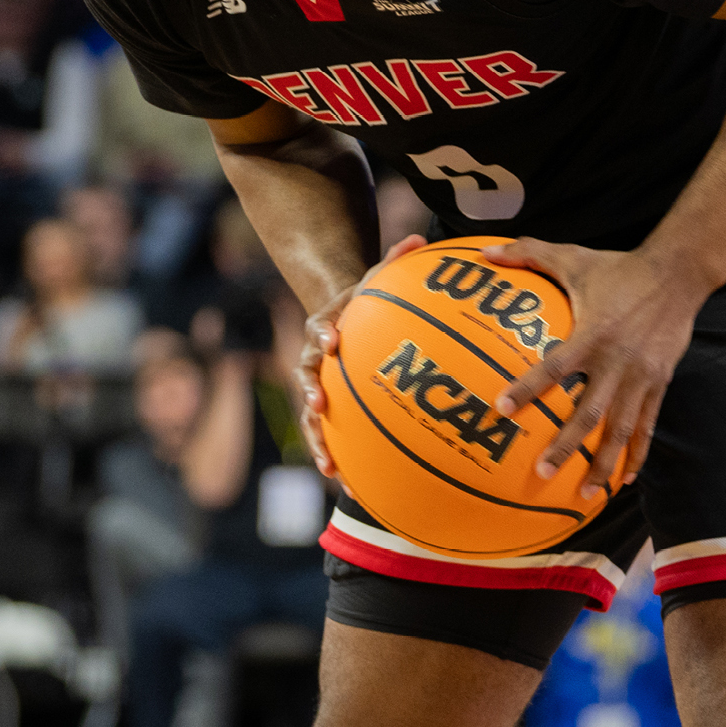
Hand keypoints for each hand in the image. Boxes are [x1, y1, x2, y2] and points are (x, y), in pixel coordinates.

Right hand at [293, 234, 428, 481]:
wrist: (343, 325)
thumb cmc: (365, 303)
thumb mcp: (376, 279)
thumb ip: (394, 261)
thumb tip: (420, 237)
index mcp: (323, 327)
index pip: (319, 328)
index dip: (323, 332)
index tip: (332, 338)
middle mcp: (314, 361)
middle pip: (306, 380)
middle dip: (310, 395)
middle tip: (318, 406)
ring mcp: (317, 390)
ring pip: (311, 419)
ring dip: (318, 442)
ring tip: (330, 468)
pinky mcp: (328, 414)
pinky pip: (330, 440)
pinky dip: (338, 462)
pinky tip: (351, 489)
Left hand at [482, 239, 697, 488]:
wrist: (680, 273)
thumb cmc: (619, 267)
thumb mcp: (574, 257)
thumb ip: (529, 253)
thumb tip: (485, 249)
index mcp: (592, 334)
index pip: (555, 367)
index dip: (528, 388)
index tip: (501, 409)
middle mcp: (617, 361)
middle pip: (590, 413)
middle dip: (567, 446)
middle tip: (541, 473)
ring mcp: (641, 376)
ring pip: (621, 428)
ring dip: (604, 463)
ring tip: (587, 494)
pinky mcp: (660, 382)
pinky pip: (648, 425)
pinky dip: (638, 452)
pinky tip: (627, 479)